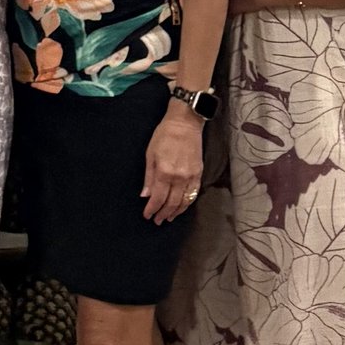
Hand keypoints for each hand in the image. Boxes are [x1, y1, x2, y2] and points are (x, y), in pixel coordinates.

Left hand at [140, 100, 204, 221]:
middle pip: (171, 203)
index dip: (152, 209)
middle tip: (157, 220)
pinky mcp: (199, 174)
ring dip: (176, 212)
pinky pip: (193, 194)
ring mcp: (191, 176)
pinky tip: (182, 207)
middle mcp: (179, 177)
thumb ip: (148, 177)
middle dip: (163, 214)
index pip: (157, 198)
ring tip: (168, 218)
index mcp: (164, 172)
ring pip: (184, 201)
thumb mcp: (150, 154)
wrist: (185, 123)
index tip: (147, 215)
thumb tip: (145, 195)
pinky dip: (187, 203)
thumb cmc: (164, 136)